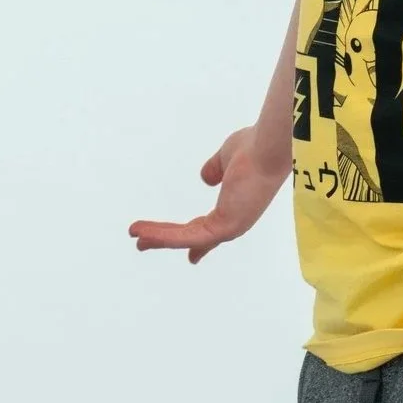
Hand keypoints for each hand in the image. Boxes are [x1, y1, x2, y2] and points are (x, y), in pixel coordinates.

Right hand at [128, 126, 288, 264]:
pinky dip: (164, 236)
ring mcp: (230, 226)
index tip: (192, 255)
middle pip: (194, 236)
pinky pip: (187, 236)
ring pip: (186, 238)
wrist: (268, 147)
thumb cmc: (255, 148)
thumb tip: (206, 177)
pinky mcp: (224, 227)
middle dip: (168, 239)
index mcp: (236, 205)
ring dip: (158, 237)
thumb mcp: (227, 157)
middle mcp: (235, 220)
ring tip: (134, 235)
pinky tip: (144, 233)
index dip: (198, 241)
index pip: (211, 228)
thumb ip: (216, 168)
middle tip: (143, 242)